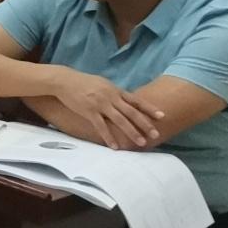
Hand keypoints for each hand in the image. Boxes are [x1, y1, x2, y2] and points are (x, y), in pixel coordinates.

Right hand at [49, 70, 165, 148]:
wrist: (65, 81)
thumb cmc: (84, 82)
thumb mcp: (103, 84)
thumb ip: (115, 93)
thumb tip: (126, 101)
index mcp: (115, 90)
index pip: (136, 100)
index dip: (149, 108)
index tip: (162, 116)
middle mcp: (111, 97)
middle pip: (131, 112)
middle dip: (145, 124)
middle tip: (155, 135)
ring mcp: (100, 104)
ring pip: (120, 120)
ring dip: (131, 132)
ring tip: (141, 143)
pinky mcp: (89, 112)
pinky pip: (101, 127)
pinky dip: (109, 137)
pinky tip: (115, 147)